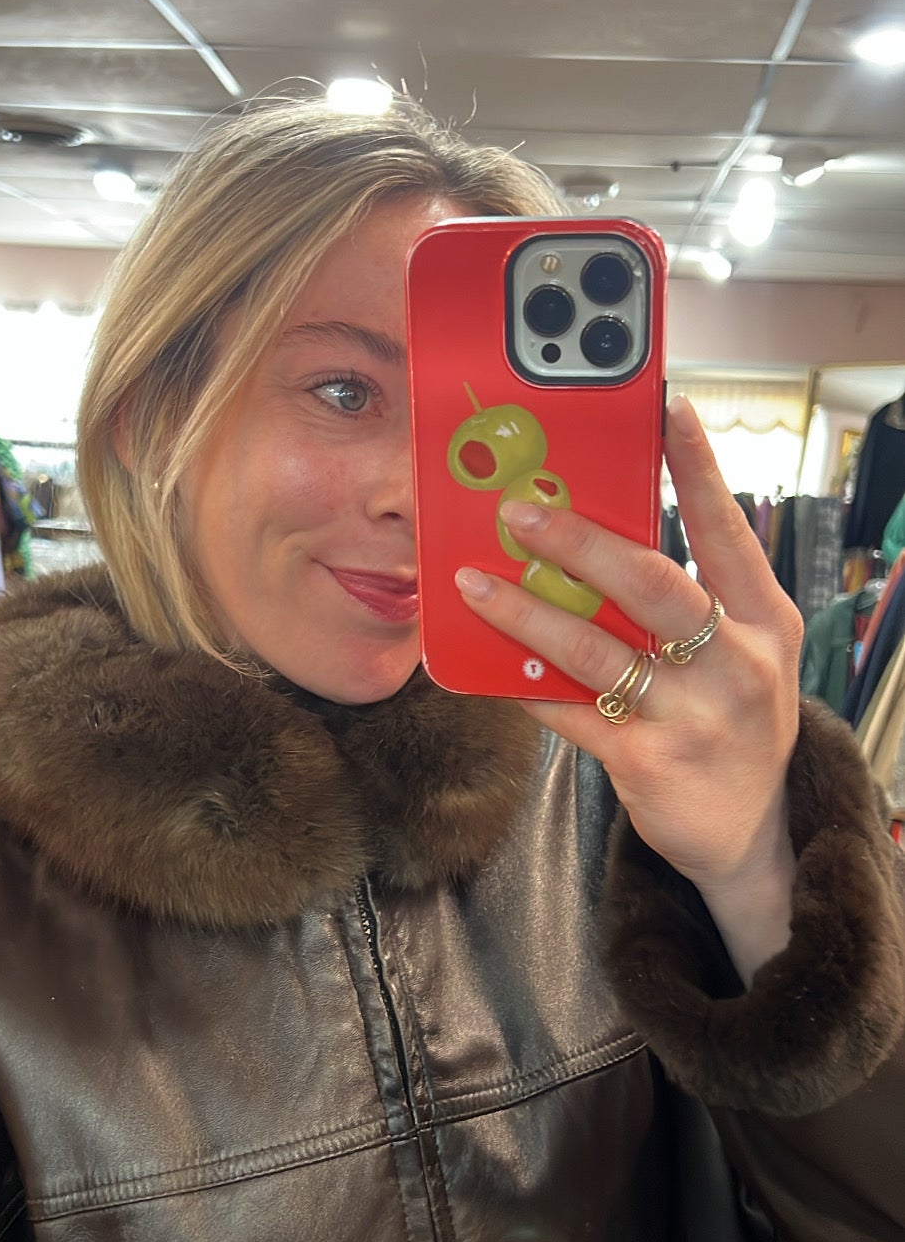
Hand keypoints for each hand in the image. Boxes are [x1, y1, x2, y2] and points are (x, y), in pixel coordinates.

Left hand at [453, 395, 803, 980]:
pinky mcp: (648, 762)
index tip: (666, 409)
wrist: (749, 833)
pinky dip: (524, 684)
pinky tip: (486, 664)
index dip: (696, 467)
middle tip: (519, 512)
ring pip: (596, 650)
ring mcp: (694, 715)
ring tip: (475, 584)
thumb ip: (688, 601)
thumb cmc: (731, 722)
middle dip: (578, 541)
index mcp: (766, 620)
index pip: (727, 530)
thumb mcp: (738, 654)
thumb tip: (598, 539)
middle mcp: (737, 663)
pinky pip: (569, 711)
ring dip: (527, 612)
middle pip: (651, 584)